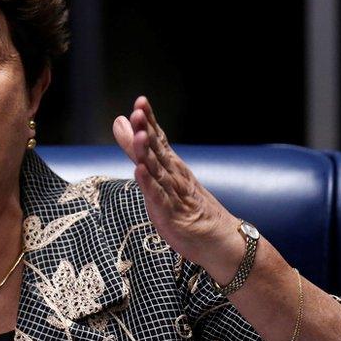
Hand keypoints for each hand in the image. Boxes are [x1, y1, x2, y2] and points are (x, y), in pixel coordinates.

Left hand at [112, 96, 236, 264]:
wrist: (219, 239)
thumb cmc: (186, 206)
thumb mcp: (159, 175)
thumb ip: (137, 149)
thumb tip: (121, 121)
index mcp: (171, 165)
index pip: (159, 138)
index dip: (149, 120)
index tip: (141, 101)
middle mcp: (173, 175)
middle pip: (158, 150)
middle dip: (147, 130)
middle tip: (138, 111)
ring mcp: (173, 194)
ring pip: (158, 170)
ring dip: (148, 153)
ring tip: (140, 135)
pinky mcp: (170, 214)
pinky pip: (158, 197)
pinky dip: (148, 184)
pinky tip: (139, 171)